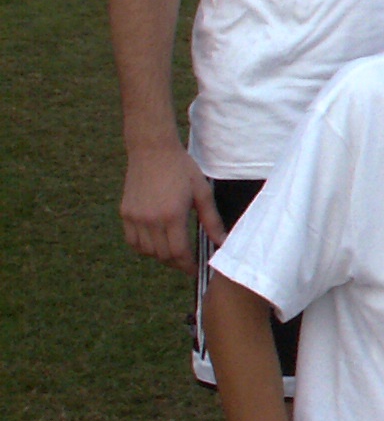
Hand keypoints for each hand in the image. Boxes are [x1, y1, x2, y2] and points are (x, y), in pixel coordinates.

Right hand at [121, 137, 221, 272]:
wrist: (152, 150)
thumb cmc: (181, 168)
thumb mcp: (202, 192)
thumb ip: (211, 220)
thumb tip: (221, 241)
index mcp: (172, 215)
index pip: (179, 253)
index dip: (188, 266)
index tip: (196, 270)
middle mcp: (150, 220)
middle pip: (162, 255)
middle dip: (177, 263)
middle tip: (188, 263)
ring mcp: (134, 217)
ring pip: (146, 251)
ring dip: (160, 257)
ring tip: (174, 253)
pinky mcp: (125, 213)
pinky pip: (132, 241)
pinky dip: (144, 248)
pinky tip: (156, 243)